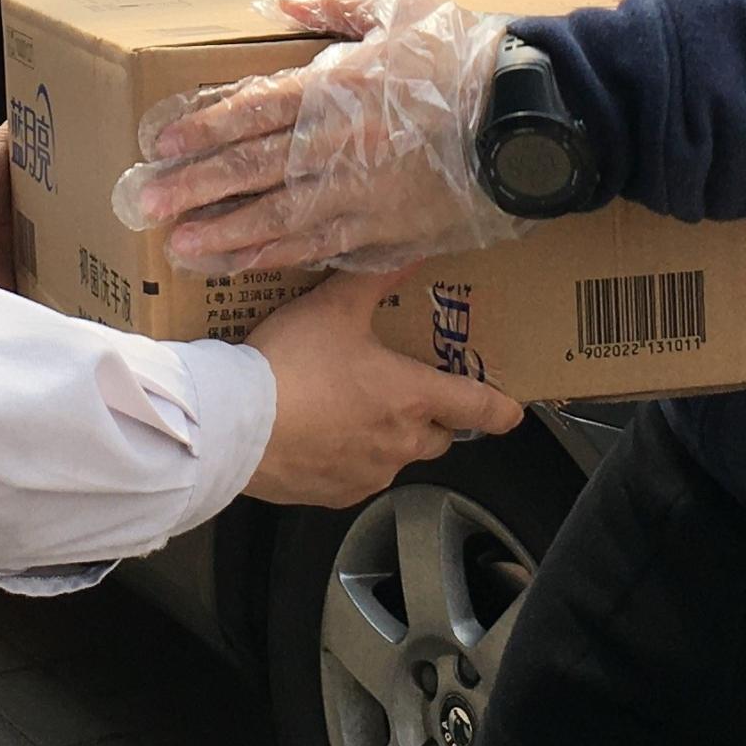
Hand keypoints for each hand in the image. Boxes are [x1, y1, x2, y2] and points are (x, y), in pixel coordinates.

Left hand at [111, 0, 523, 274]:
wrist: (530, 118)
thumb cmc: (465, 58)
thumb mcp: (397, 12)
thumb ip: (331, 11)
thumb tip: (278, 5)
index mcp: (338, 87)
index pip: (253, 108)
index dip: (202, 127)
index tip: (160, 145)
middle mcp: (339, 144)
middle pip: (252, 168)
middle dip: (195, 187)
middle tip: (146, 204)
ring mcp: (362, 193)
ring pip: (279, 218)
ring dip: (225, 232)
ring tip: (180, 245)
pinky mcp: (387, 229)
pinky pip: (322, 247)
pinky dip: (277, 257)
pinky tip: (242, 263)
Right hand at [240, 270, 524, 507]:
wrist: (234, 425)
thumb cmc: (290, 365)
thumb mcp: (332, 308)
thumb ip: (373, 278)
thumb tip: (407, 251)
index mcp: (411, 397)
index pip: (477, 408)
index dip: (499, 408)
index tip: (512, 410)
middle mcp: (400, 442)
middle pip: (438, 436)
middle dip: (431, 418)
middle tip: (406, 392)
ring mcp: (368, 474)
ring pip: (395, 457)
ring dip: (385, 438)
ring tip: (349, 409)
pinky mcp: (333, 495)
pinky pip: (356, 477)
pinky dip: (347, 459)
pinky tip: (318, 435)